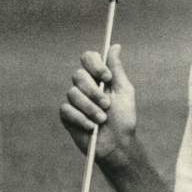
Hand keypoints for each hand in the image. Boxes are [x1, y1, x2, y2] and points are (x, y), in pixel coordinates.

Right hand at [59, 44, 136, 168]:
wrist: (117, 145)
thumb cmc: (123, 120)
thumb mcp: (124, 92)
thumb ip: (117, 69)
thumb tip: (115, 46)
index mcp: (98, 78)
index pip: (88, 58)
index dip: (95, 65)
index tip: (107, 78)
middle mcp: (84, 86)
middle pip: (78, 75)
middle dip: (95, 92)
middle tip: (107, 105)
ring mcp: (74, 101)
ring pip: (73, 94)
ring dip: (91, 108)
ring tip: (102, 120)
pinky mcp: (66, 116)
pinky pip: (67, 110)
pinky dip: (82, 119)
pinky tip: (91, 128)